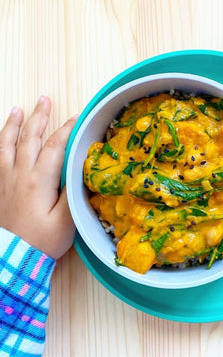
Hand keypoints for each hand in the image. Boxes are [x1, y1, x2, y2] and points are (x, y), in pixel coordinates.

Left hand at [0, 96, 77, 259]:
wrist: (13, 256)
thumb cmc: (42, 239)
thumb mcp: (66, 219)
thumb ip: (73, 191)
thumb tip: (81, 170)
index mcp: (38, 180)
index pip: (54, 146)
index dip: (66, 130)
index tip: (77, 118)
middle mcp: (19, 174)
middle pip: (28, 138)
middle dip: (38, 117)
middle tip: (44, 100)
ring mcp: (5, 179)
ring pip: (7, 144)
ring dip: (14, 124)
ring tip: (18, 109)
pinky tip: (1, 139)